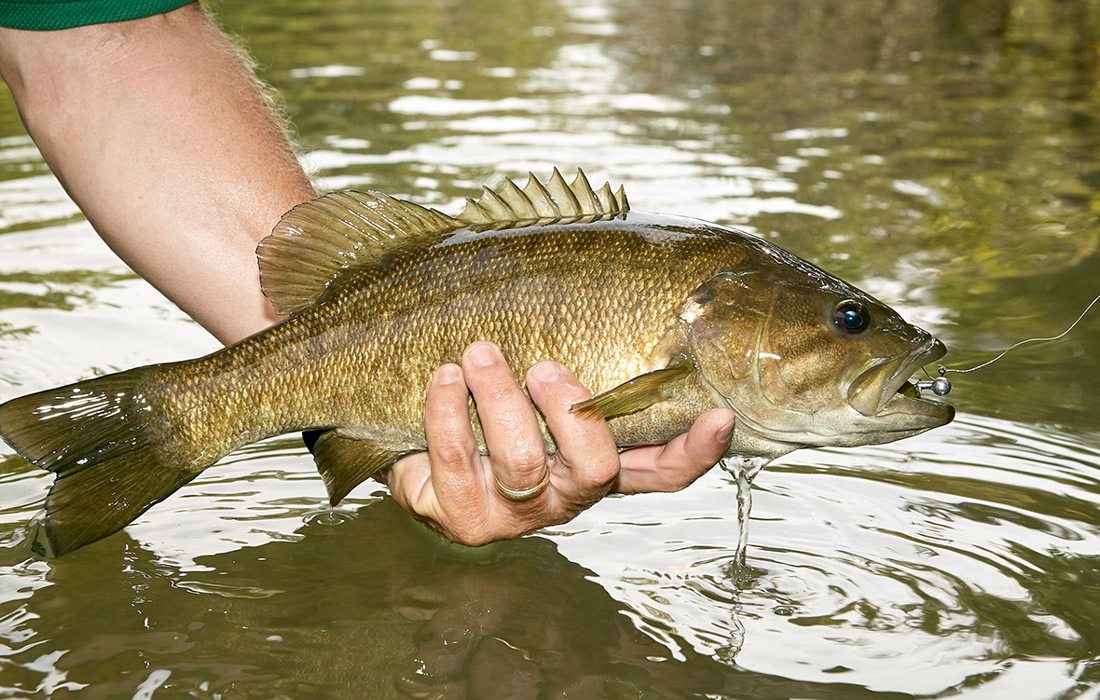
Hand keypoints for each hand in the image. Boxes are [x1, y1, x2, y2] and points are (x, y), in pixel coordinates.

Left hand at [384, 342, 734, 545]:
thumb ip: (580, 348)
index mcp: (595, 459)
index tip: (719, 415)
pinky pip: (457, 463)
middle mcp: (564, 494)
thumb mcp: (534, 372)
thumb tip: (617, 254)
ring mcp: (513, 513)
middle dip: (572, 413)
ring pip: (522, 465)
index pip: (662, 469)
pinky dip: (448, 412)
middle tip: (545, 366)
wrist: (408, 435)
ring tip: (480, 352)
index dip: (695, 451)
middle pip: (596, 470)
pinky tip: (445, 376)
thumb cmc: (485, 394)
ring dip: (501, 400)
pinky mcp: (460, 516)